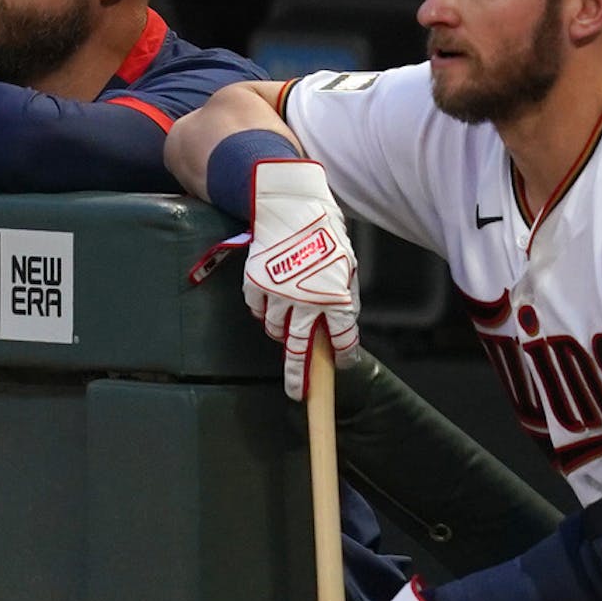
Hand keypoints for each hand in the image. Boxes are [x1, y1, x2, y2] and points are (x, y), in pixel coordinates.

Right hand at [243, 160, 359, 399]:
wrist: (290, 206)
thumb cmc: (324, 233)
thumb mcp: (346, 264)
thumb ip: (345, 297)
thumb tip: (342, 325)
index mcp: (335, 298)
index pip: (342, 339)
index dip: (344, 354)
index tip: (342, 361)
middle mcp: (306, 302)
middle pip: (300, 351)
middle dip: (299, 376)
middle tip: (296, 394)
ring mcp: (278, 295)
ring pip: (276, 331)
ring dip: (281, 333)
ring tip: (285, 328)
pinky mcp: (256, 285)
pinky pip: (257, 310)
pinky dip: (263, 311)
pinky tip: (271, 302)